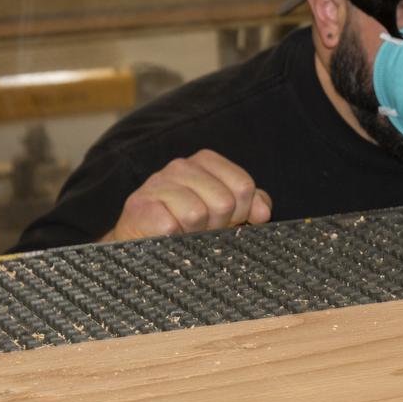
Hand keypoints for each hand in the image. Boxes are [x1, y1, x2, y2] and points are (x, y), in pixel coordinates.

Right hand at [101, 149, 272, 242]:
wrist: (142, 240)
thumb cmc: (190, 223)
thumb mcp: (226, 210)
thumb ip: (251, 203)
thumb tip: (263, 212)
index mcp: (206, 161)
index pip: (243, 186)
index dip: (242, 211)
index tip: (230, 220)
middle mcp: (181, 166)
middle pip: (224, 202)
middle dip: (219, 225)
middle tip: (204, 229)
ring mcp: (157, 183)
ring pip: (197, 214)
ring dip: (195, 233)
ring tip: (185, 232)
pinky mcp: (139, 206)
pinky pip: (172, 227)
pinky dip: (174, 239)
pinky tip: (167, 236)